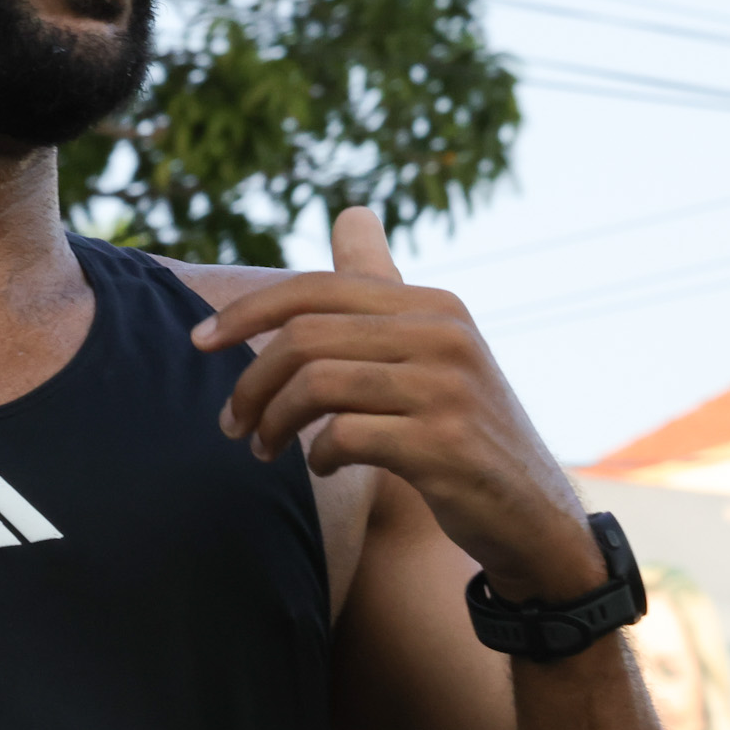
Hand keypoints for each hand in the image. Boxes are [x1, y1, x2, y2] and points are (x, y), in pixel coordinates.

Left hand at [192, 208, 600, 602]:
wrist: (530, 515)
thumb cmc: (459, 431)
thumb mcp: (431, 351)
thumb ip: (384, 291)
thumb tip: (350, 214)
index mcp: (433, 305)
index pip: (316, 288)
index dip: (246, 311)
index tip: (199, 341)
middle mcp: (444, 334)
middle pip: (304, 337)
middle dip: (250, 382)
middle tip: (231, 423)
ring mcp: (447, 388)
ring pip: (316, 385)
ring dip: (272, 423)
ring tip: (263, 449)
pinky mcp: (444, 444)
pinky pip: (344, 437)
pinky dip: (316, 456)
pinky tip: (321, 466)